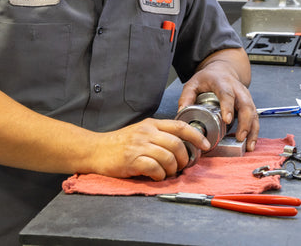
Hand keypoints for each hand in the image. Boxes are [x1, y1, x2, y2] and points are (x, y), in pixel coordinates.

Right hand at [88, 118, 209, 180]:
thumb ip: (159, 135)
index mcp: (151, 124)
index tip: (205, 145)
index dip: (196, 136)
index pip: (180, 126)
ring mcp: (139, 146)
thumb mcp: (140, 131)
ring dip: (173, 170)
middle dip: (185, 159)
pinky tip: (156, 176)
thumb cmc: (118, 143)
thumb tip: (182, 146)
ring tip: (167, 173)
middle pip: (177, 144)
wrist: (95, 150)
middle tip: (182, 167)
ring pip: (169, 158)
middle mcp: (146, 133)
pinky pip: (155, 168)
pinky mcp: (132, 160)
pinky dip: (160, 176)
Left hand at [178, 49, 258, 150]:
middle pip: (246, 105)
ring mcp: (245, 97)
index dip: (228, 107)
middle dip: (245, 122)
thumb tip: (181, 113)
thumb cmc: (209, 78)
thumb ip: (186, 97)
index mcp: (222, 82)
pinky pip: (255, 118)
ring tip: (248, 145)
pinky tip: (250, 142)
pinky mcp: (250, 104)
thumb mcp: (194, 83)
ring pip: (253, 113)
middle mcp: (237, 89)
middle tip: (239, 137)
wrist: (224, 69)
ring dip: (252, 130)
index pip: (227, 94)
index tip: (227, 120)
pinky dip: (254, 131)